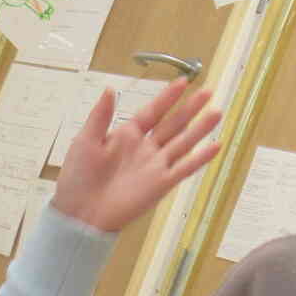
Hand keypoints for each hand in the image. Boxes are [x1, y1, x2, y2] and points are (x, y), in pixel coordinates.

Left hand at [50, 78, 220, 232]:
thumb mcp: (86, 140)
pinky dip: (200, 158)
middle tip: (208, 92)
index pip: (153, 111)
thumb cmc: (78, 178)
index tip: (183, 82)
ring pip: (183, 143)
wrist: (80, 213)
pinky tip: (215, 145)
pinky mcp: (161, 184)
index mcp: (127, 135)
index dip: (168, 97)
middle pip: (173, 124)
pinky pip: (185, 168)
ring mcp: (155, 166)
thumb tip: (110, 90)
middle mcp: (145, 148)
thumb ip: (100, 116)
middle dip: (191, 108)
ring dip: (200, 128)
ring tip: (217, 112)